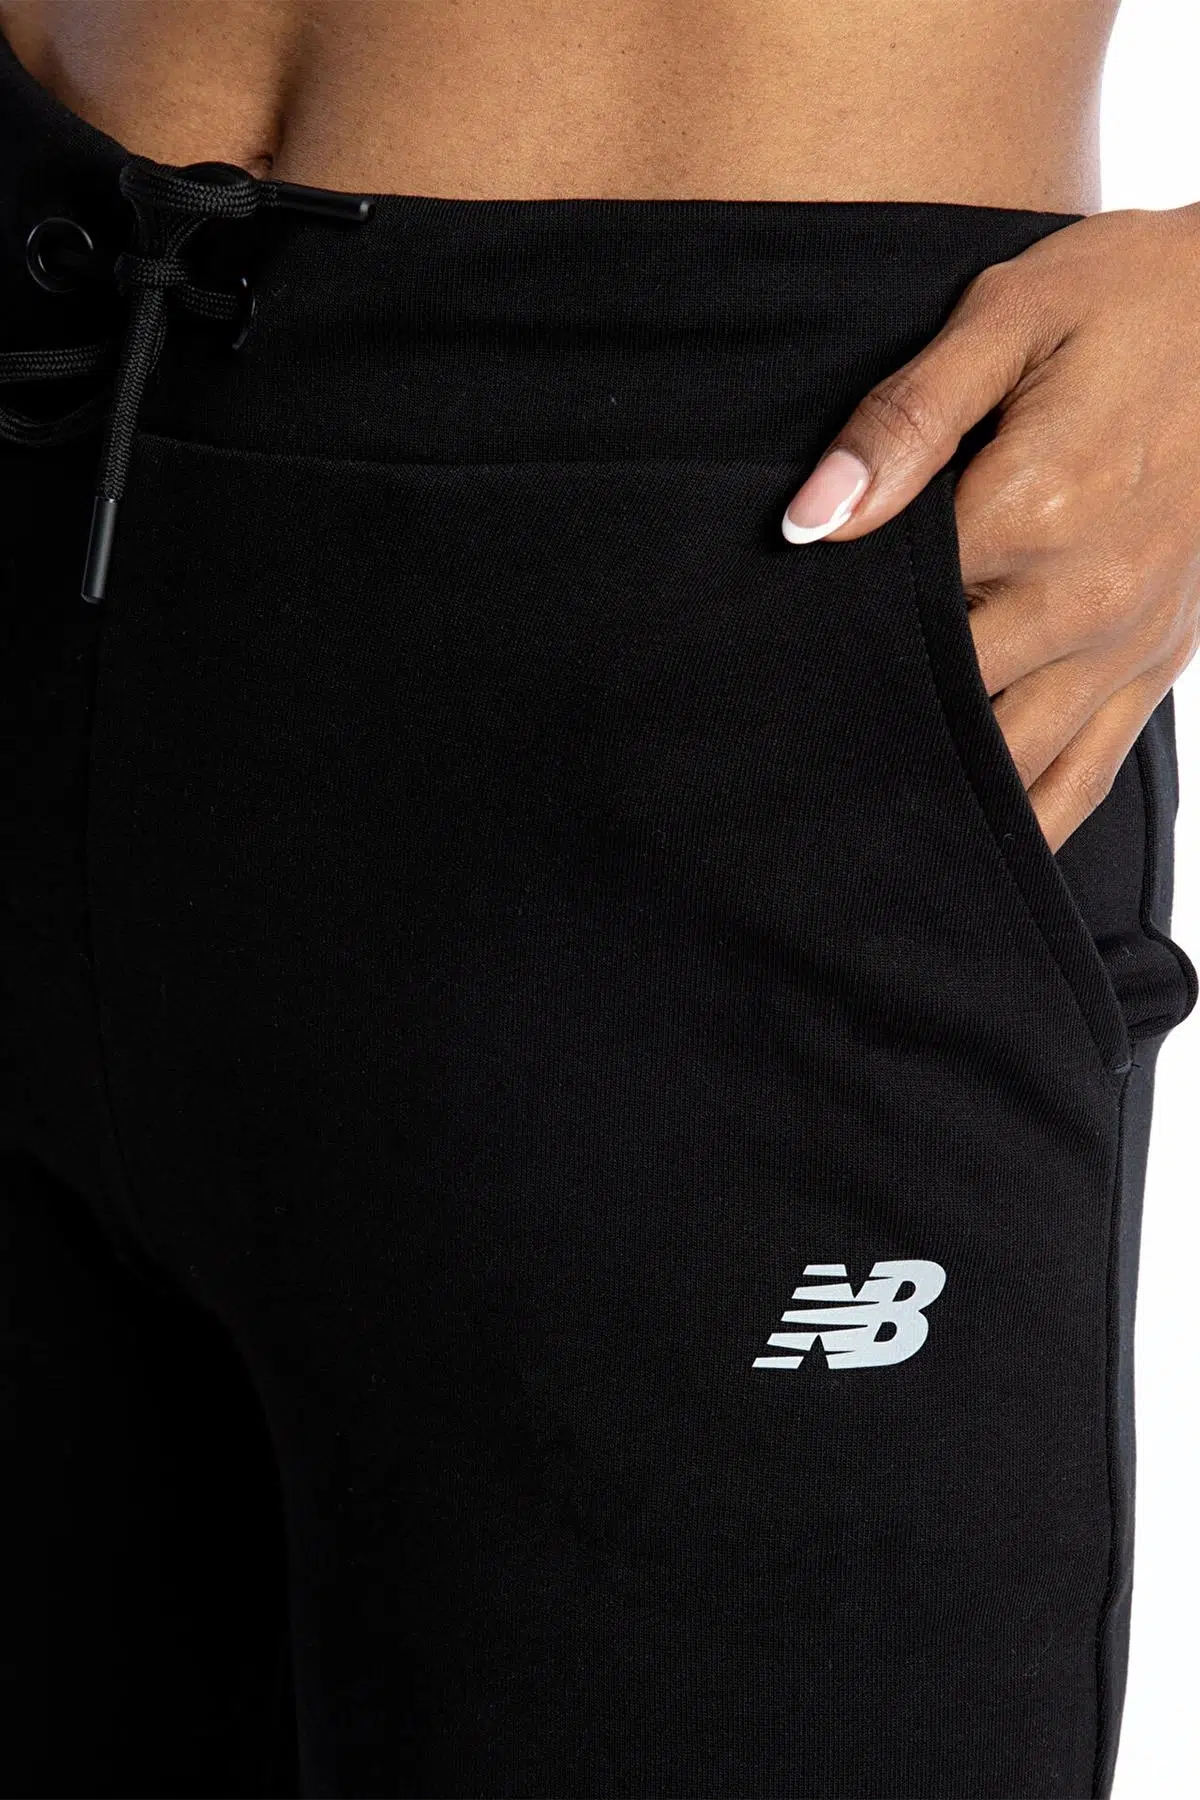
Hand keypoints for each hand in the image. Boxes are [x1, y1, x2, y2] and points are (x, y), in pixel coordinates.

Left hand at [781, 206, 1199, 850]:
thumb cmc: (1128, 302)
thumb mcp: (1009, 318)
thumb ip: (903, 422)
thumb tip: (811, 520)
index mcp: (1034, 513)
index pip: (894, 620)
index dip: (821, 647)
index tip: (759, 669)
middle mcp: (1084, 601)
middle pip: (941, 708)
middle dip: (862, 732)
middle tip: (777, 767)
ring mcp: (1127, 645)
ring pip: (1010, 770)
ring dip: (930, 796)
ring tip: (845, 829)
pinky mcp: (1156, 665)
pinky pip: (1084, 778)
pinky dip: (1023, 824)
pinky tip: (961, 848)